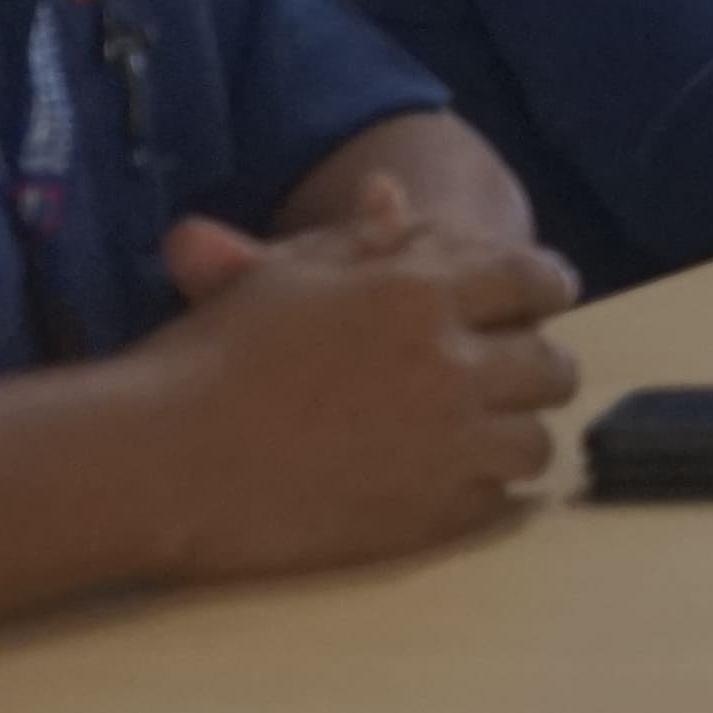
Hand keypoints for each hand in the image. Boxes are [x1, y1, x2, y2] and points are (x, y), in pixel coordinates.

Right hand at [130, 177, 580, 580]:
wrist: (160, 461)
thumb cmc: (212, 357)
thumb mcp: (290, 275)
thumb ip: (361, 238)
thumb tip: (397, 192)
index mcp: (422, 293)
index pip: (536, 280)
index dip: (544, 287)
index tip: (537, 302)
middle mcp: (452, 368)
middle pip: (553, 367)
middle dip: (535, 366)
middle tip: (508, 377)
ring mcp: (449, 449)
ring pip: (537, 442)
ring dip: (514, 434)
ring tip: (479, 437)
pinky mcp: (430, 520)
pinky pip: (501, 505)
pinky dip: (486, 494)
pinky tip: (447, 484)